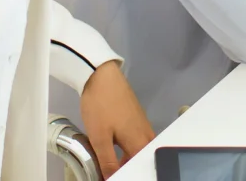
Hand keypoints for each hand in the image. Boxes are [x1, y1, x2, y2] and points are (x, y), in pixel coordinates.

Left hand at [77, 60, 153, 176]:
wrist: (101, 75)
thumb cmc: (101, 106)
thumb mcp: (99, 138)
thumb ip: (107, 162)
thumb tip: (111, 178)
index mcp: (139, 142)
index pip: (138, 168)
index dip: (126, 174)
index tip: (113, 175)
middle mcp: (146, 134)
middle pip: (142, 159)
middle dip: (129, 167)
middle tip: (112, 170)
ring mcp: (143, 124)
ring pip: (140, 148)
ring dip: (128, 158)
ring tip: (111, 162)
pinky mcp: (137, 116)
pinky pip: (137, 138)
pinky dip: (128, 147)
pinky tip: (115, 146)